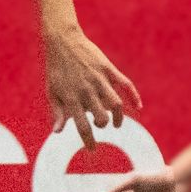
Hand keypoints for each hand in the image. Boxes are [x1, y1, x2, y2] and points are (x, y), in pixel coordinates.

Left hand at [44, 25, 141, 149]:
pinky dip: (134, 96)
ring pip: (116, 104)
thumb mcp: (52, 92)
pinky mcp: (108, 69)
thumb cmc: (55, 69)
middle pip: (102, 117)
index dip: (89, 142)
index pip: (82, 127)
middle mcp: (87, 91)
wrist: (63, 41)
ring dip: (118, 116)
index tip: (92, 150)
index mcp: (71, 98)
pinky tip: (138, 107)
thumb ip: (57, 112)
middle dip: (103, 125)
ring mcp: (99, 79)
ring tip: (115, 122)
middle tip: (100, 125)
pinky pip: (125, 84)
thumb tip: (58, 132)